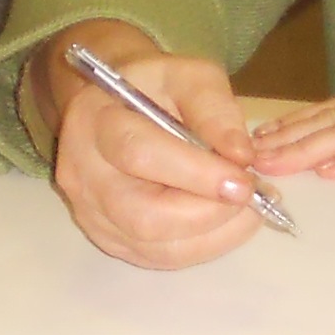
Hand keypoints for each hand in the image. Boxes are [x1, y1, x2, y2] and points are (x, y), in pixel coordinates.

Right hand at [29, 20, 276, 270]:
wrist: (113, 108)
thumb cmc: (153, 88)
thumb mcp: (189, 76)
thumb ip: (215, 109)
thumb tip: (241, 158)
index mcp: (95, 121)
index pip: (140, 154)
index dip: (196, 174)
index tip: (245, 181)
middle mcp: (82, 173)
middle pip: (143, 214)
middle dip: (208, 213)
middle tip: (252, 199)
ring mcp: (90, 212)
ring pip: (154, 247)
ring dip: (213, 235)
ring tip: (247, 210)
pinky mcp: (106, 238)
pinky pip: (158, 258)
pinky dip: (201, 246)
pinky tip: (224, 222)